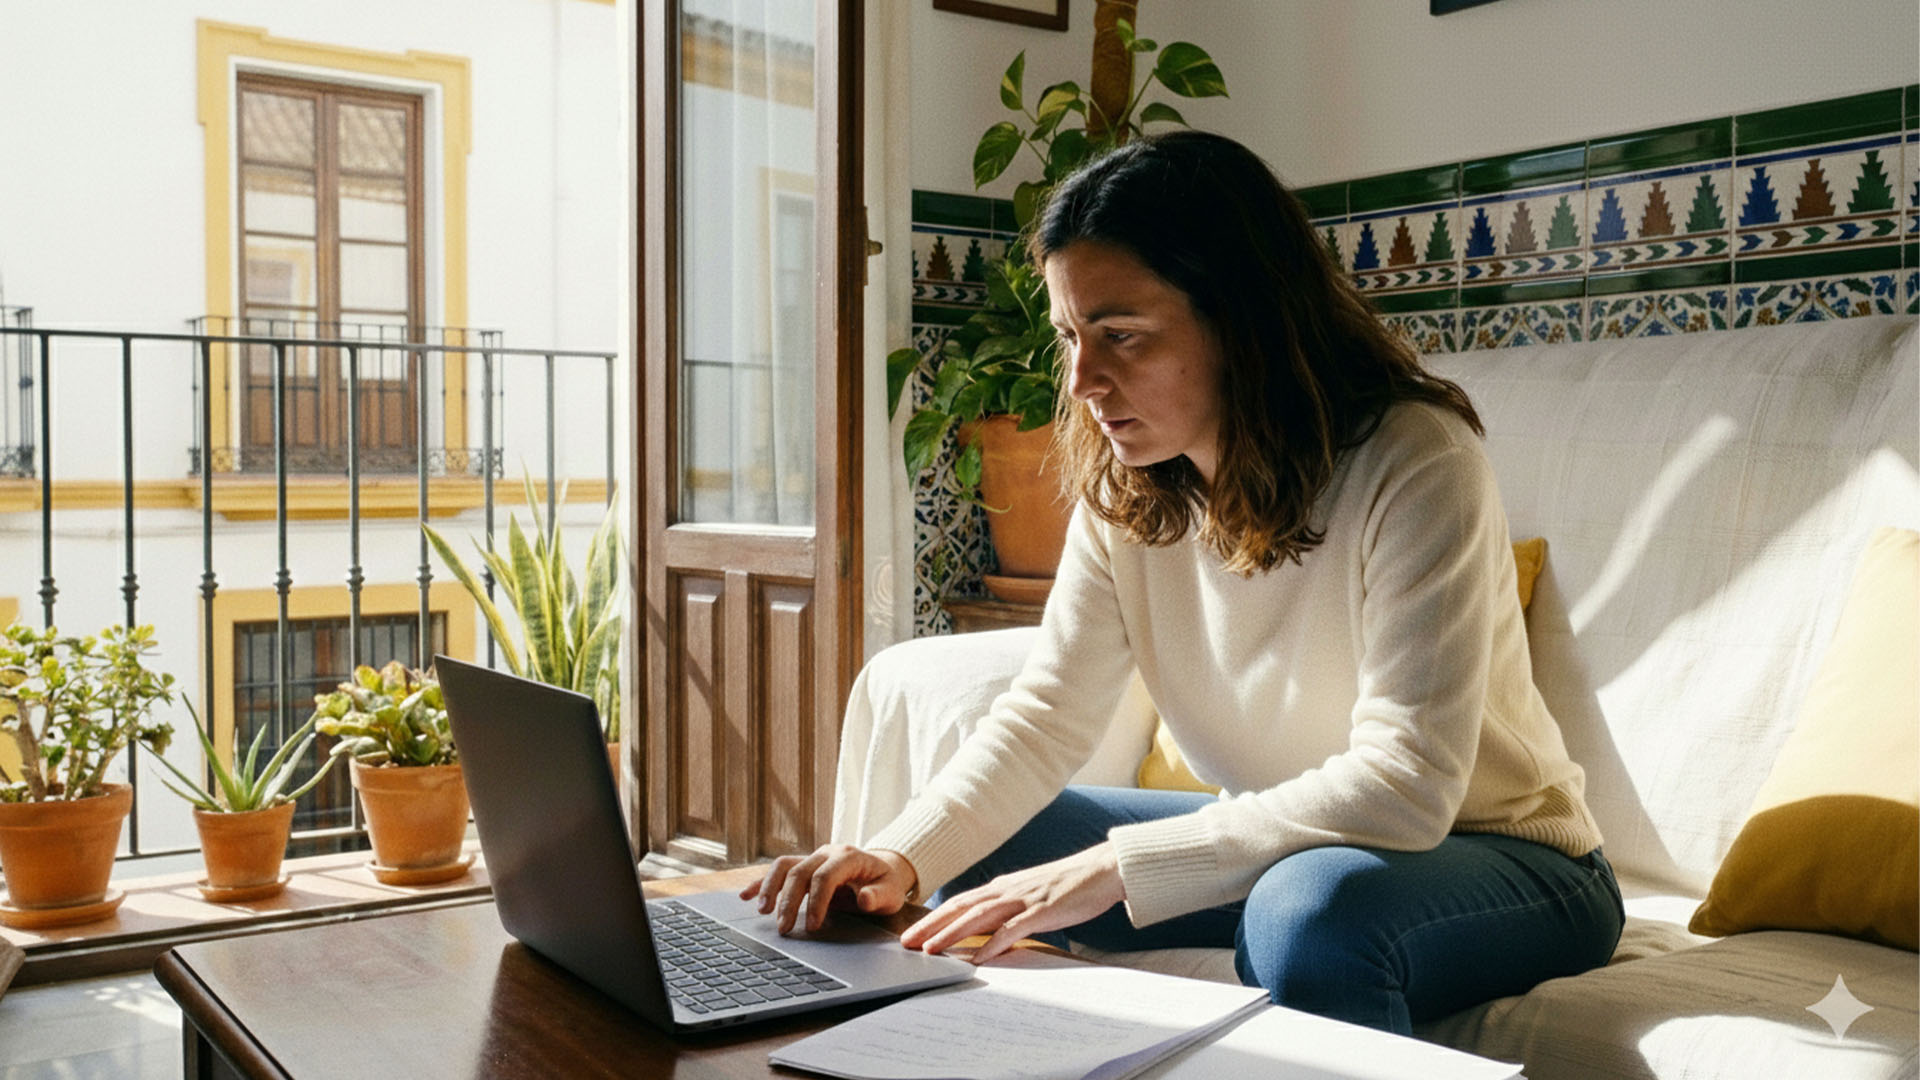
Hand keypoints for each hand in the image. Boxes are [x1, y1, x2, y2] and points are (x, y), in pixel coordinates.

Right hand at [739, 844, 918, 935]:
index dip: (816, 902)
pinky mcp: (804, 865)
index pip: (825, 876)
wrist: (883, 870)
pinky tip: (746, 895)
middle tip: (783, 928)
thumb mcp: (891, 892)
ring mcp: (813, 856)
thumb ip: (879, 896)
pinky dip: (761, 882)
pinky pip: (778, 870)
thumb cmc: (886, 884)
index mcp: (848, 856)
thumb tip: (864, 899)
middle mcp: (827, 852)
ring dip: (770, 888)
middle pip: (800, 872)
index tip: (811, 926)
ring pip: (784, 866)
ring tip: (762, 911)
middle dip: (789, 901)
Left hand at [899, 842, 1123, 964]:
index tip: (911, 932)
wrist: (1101, 869)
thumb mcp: (1029, 896)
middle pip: (961, 907)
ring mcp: (1024, 899)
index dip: (933, 917)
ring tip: (931, 950)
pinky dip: (993, 943)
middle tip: (906, 943)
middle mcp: (1007, 890)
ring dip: (952, 934)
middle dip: (931, 926)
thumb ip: (1006, 911)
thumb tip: (984, 931)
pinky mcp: (1043, 910)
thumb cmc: (1067, 886)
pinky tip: (979, 956)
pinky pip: (1013, 929)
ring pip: (979, 916)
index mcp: (1002, 887)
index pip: (960, 902)